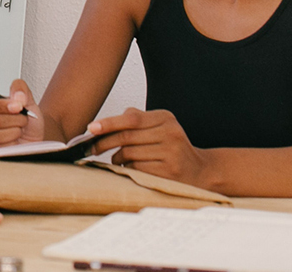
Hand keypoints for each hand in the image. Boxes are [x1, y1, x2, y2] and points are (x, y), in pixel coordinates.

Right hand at [0, 79, 44, 156]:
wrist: (35, 139)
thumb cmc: (27, 122)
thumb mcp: (27, 100)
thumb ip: (20, 89)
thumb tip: (17, 96)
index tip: (17, 106)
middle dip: (14, 120)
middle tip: (23, 119)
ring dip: (14, 132)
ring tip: (20, 130)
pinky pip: (0, 149)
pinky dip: (13, 144)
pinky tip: (17, 141)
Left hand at [89, 107, 210, 186]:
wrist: (200, 172)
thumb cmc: (172, 148)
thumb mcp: (160, 127)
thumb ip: (137, 119)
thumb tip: (106, 122)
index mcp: (166, 118)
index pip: (131, 119)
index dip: (108, 123)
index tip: (91, 128)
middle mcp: (170, 134)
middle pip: (127, 137)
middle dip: (104, 143)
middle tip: (91, 148)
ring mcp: (170, 154)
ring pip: (129, 154)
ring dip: (116, 158)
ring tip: (117, 159)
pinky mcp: (167, 173)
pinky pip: (136, 169)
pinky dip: (127, 169)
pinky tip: (129, 168)